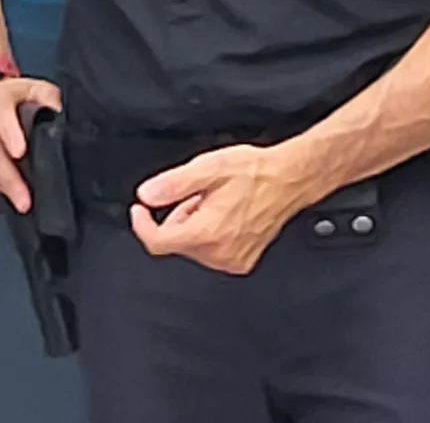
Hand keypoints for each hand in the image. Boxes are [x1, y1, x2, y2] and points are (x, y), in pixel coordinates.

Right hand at [0, 75, 63, 212]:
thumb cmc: (13, 97)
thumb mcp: (34, 88)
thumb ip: (46, 96)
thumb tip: (54, 109)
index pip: (0, 111)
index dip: (9, 132)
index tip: (20, 153)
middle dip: (7, 173)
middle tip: (23, 195)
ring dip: (1, 182)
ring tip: (20, 200)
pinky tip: (8, 192)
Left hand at [131, 142, 331, 275]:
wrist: (290, 179)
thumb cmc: (256, 173)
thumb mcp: (208, 168)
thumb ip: (173, 184)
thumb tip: (147, 195)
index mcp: (208, 233)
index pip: (158, 242)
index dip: (142, 224)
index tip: (139, 210)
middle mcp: (220, 253)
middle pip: (176, 242)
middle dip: (178, 216)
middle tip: (197, 194)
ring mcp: (232, 261)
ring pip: (192, 247)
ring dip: (194, 224)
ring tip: (216, 202)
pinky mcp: (241, 262)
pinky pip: (210, 252)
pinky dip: (209, 234)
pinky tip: (226, 215)